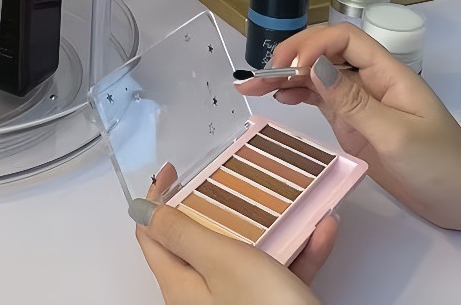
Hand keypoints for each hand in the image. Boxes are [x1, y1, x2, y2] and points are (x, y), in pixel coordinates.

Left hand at [133, 163, 336, 303]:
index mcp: (179, 283)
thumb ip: (181, 233)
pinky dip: (297, 254)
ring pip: (245, 256)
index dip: (158, 199)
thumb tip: (140, 210)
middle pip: (198, 242)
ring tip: (290, 204)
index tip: (175, 171)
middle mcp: (200, 297)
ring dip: (271, 229)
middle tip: (235, 184)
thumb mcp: (220, 261)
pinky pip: (277, 275)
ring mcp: (235, 304)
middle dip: (219, 209)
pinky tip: (321, 233)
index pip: (153, 234)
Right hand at [236, 22, 460, 229]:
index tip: (292, 66)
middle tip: (261, 72)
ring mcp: (358, 100)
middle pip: (324, 52)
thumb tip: (314, 67)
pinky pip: (318, 98)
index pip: (344, 39)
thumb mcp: (396, 135)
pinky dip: (296, 94)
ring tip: (254, 84)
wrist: (459, 201)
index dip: (314, 44)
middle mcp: (369, 79)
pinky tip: (279, 96)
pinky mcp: (351, 120)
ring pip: (316, 75)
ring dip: (285, 76)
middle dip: (290, 56)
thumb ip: (353, 101)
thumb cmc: (440, 165)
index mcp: (387, 73)